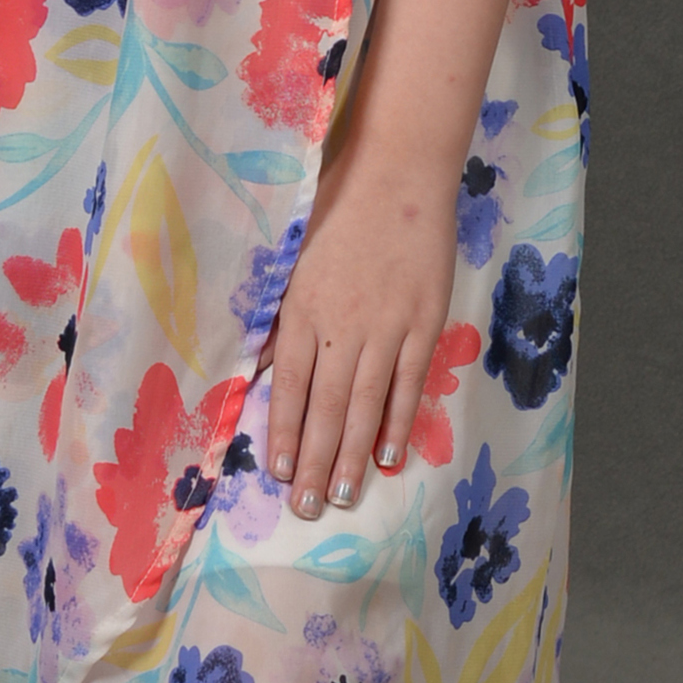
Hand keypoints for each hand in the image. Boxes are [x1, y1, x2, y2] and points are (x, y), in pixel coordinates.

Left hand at [257, 138, 457, 518]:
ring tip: (344, 496)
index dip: (285, 431)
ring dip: (353, 454)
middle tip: (309, 508)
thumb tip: (258, 364)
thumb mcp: (295, 258)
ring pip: (366, 404)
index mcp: (304, 308)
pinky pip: (409, 382)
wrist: (399, 174)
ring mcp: (388, 327)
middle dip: (316, 461)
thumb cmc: (338, 209)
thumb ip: (279, 315)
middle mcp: (343, 325)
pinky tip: (389, 456)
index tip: (280, 472)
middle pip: (326, 405)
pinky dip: (398, 421)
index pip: (290, 384)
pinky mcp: (424, 322)